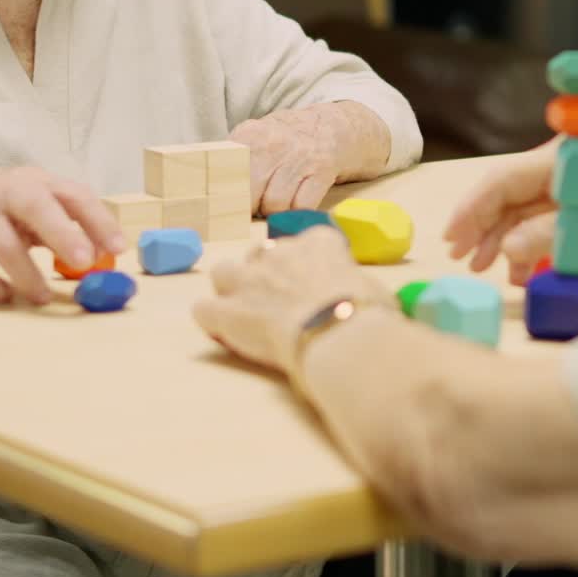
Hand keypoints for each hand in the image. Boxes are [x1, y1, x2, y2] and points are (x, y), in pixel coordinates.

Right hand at [0, 161, 124, 304]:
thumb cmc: (0, 200)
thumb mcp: (33, 200)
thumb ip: (64, 222)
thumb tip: (102, 254)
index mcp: (38, 183)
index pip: (74, 195)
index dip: (99, 220)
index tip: (118, 247)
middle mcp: (10, 193)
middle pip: (36, 207)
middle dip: (62, 234)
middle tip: (84, 261)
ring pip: (4, 245)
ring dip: (27, 275)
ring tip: (43, 297)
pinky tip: (4, 296)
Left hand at [194, 225, 392, 372]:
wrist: (340, 334)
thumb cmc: (367, 314)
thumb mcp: (373, 289)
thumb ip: (357, 287)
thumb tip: (364, 302)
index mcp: (318, 242)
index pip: (303, 243)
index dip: (304, 266)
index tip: (312, 285)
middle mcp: (279, 253)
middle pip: (259, 254)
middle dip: (263, 274)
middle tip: (279, 303)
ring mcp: (249, 279)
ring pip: (224, 272)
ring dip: (231, 290)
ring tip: (244, 314)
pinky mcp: (228, 311)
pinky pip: (204, 309)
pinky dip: (212, 321)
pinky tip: (224, 334)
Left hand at [230, 106, 343, 214]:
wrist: (332, 126)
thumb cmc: (286, 139)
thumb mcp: (257, 136)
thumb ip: (233, 158)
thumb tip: (209, 187)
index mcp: (250, 135)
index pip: (225, 173)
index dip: (223, 196)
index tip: (221, 208)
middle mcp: (273, 144)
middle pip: (248, 194)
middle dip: (249, 208)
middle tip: (253, 207)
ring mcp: (299, 157)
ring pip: (275, 204)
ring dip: (274, 211)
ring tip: (276, 202)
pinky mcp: (321, 171)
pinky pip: (301, 206)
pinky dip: (296, 211)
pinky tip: (295, 202)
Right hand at [445, 139, 577, 283]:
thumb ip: (554, 230)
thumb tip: (507, 249)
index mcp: (558, 160)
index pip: (503, 180)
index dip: (473, 207)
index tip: (453, 236)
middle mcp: (555, 171)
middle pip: (505, 197)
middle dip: (481, 227)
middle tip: (462, 259)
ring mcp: (563, 189)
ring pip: (519, 214)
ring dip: (501, 241)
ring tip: (484, 269)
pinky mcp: (573, 208)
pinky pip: (538, 226)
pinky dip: (526, 248)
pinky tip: (518, 271)